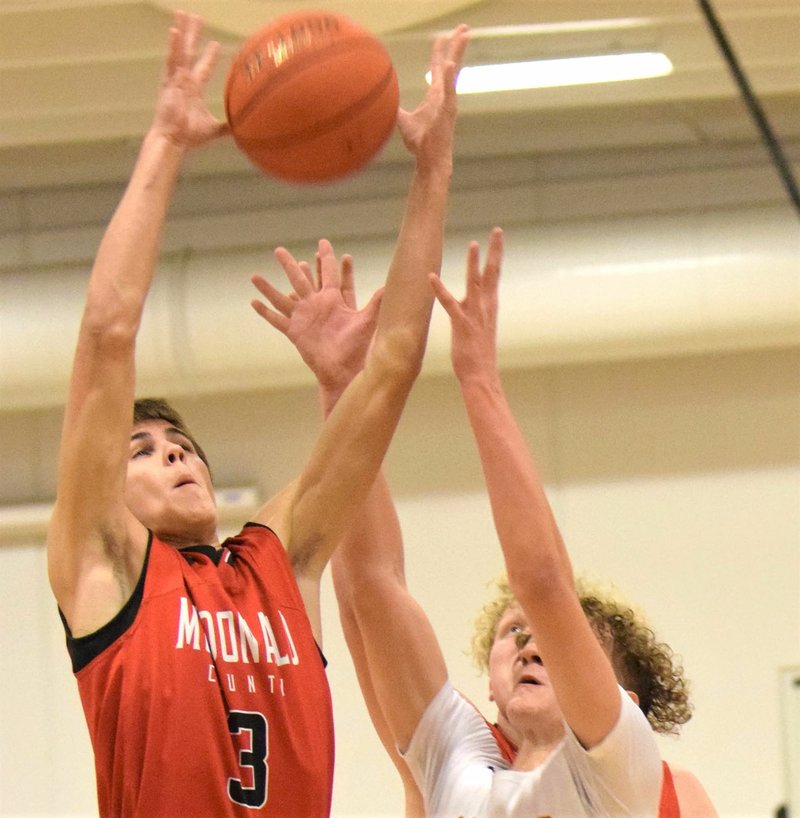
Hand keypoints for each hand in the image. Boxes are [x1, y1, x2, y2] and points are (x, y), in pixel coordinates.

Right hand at [151, 11, 228, 148]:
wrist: (174, 140)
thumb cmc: (189, 136)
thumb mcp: (212, 129)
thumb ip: (226, 127)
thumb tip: (242, 130)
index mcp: (193, 90)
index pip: (204, 68)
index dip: (209, 56)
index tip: (215, 43)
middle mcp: (184, 81)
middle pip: (190, 53)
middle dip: (193, 35)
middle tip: (195, 17)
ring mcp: (176, 80)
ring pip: (181, 51)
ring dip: (182, 32)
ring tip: (183, 14)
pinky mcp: (169, 82)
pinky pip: (172, 60)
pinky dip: (173, 46)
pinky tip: (174, 31)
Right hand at [251, 239, 383, 395]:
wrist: (346, 371)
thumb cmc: (360, 348)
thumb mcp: (369, 321)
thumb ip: (378, 303)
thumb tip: (393, 286)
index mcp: (334, 301)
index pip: (329, 275)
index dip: (326, 260)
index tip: (323, 244)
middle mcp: (316, 307)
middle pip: (300, 280)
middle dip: (290, 265)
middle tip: (279, 250)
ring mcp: (304, 319)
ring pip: (282, 298)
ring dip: (268, 288)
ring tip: (254, 275)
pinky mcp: (295, 333)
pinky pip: (277, 320)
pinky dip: (265, 312)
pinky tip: (253, 302)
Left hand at [397, 24, 468, 171]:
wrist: (430, 161)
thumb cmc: (420, 144)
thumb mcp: (404, 122)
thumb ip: (397, 110)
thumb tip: (384, 105)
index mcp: (436, 96)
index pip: (438, 69)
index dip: (439, 52)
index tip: (441, 37)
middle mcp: (444, 96)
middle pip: (451, 65)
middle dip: (457, 45)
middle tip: (465, 27)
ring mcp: (447, 103)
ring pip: (452, 73)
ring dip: (457, 54)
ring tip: (463, 36)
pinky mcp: (446, 113)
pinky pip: (448, 92)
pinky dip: (448, 78)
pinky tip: (449, 64)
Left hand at [429, 227, 503, 381]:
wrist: (481, 377)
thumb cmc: (478, 356)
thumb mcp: (479, 329)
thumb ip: (477, 314)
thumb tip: (473, 305)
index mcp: (490, 308)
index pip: (494, 276)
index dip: (496, 256)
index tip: (497, 238)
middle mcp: (485, 308)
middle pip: (492, 274)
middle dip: (494, 251)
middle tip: (497, 231)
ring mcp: (474, 316)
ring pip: (474, 284)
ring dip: (472, 264)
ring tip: (472, 245)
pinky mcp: (461, 325)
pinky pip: (449, 303)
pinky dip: (439, 289)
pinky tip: (431, 277)